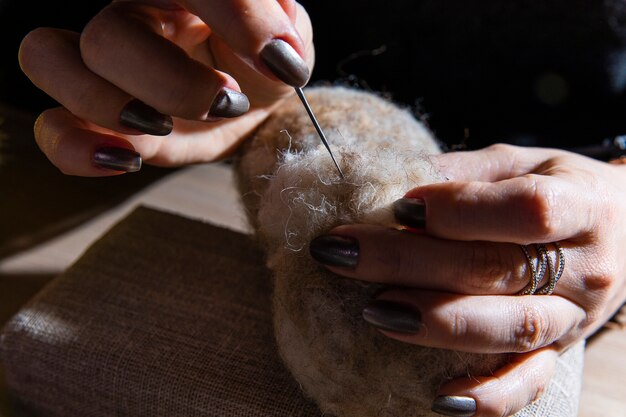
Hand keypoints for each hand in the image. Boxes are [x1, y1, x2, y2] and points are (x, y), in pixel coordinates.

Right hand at [19, 0, 312, 175]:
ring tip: (162, 128)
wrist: (250, 99)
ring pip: (49, 59)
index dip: (233, 17)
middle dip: (173, 84)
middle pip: (108, 34)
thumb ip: (282, 30)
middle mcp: (133, 16)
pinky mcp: (99, 119)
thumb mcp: (287, 39)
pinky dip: (74, 148)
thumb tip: (278, 54)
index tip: (279, 60)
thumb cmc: (262, 59)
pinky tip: (126, 159)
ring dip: (107, 105)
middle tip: (228, 102)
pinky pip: (50, 127)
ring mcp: (107, 67)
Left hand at [309, 144, 625, 416]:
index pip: (525, 210)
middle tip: (341, 252)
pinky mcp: (560, 353)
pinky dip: (487, 397)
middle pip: (494, 270)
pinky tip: (437, 398)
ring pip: (507, 329)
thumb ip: (463, 174)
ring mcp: (573, 318)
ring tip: (374, 311)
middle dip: (408, 262)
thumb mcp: (520, 163)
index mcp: (581, 207)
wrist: (625, 231)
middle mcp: (583, 268)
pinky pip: (528, 383)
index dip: (459, 209)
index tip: (397, 206)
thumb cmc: (558, 188)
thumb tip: (392, 183)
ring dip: (436, 323)